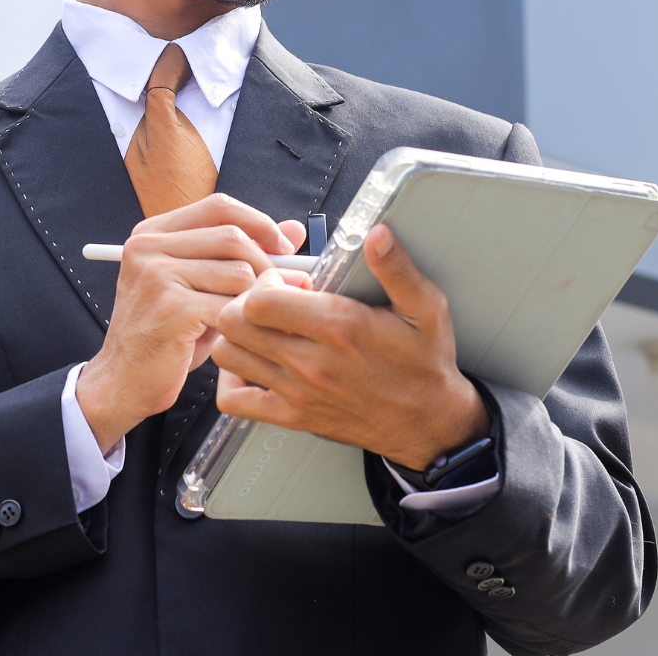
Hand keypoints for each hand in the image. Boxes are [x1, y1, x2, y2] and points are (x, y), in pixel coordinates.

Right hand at [76, 194, 304, 452]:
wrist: (123, 381)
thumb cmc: (167, 334)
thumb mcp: (202, 286)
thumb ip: (242, 255)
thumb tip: (295, 229)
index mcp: (153, 233)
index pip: (219, 207)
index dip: (258, 222)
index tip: (283, 246)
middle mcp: (149, 247)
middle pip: (233, 236)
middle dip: (267, 264)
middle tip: (280, 291)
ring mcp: (157, 276)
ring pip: (238, 272)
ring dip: (255, 299)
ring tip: (251, 319)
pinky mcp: (172, 308)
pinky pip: (231, 306)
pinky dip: (244, 322)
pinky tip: (238, 335)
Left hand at [210, 224, 487, 469]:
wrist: (429, 423)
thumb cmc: (424, 363)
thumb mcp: (426, 309)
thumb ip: (397, 269)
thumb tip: (378, 234)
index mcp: (339, 328)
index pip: (260, 299)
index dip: (265, 280)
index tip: (287, 280)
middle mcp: (311, 362)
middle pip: (233, 322)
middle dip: (243, 300)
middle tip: (270, 299)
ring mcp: (297, 392)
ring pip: (228, 355)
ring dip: (236, 334)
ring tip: (262, 326)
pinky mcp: (292, 417)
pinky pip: (234, 401)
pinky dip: (231, 379)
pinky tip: (252, 363)